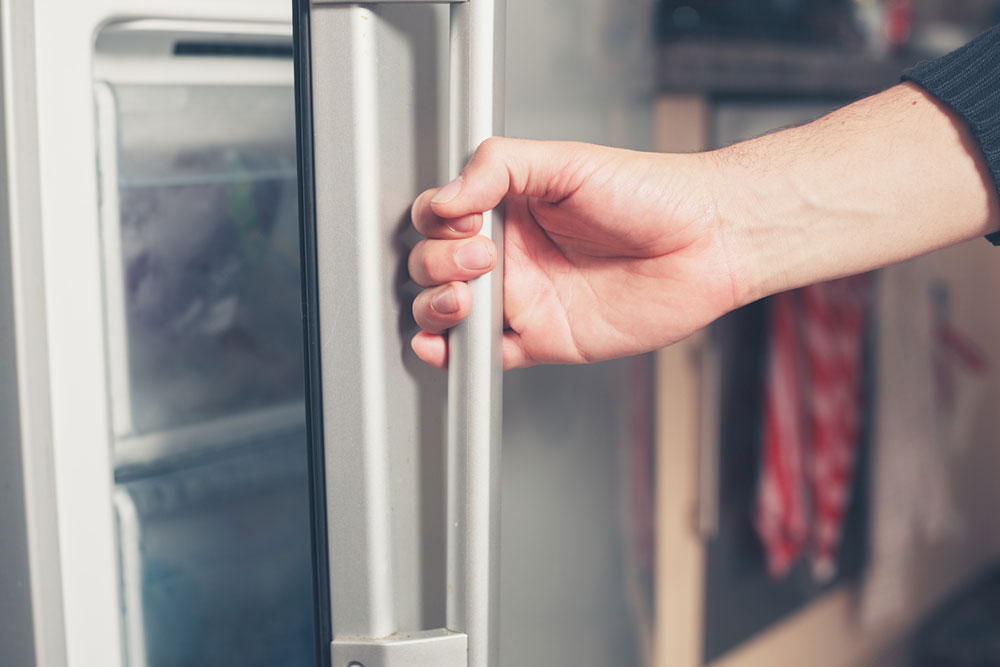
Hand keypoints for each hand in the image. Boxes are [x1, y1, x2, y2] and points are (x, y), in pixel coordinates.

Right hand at [408, 138, 740, 368]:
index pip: (441, 218)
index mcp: (510, 207)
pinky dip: (456, 357)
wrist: (706, 242)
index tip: (463, 219)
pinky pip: (487, 355)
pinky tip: (445, 346)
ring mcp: (525, 298)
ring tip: (464, 298)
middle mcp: (512, 253)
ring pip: (449, 313)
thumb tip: (446, 197)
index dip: (438, 222)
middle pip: (434, 266)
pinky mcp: (544, 339)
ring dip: (436, 308)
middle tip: (483, 257)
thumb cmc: (651, 194)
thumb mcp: (567, 160)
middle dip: (438, 265)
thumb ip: (498, 167)